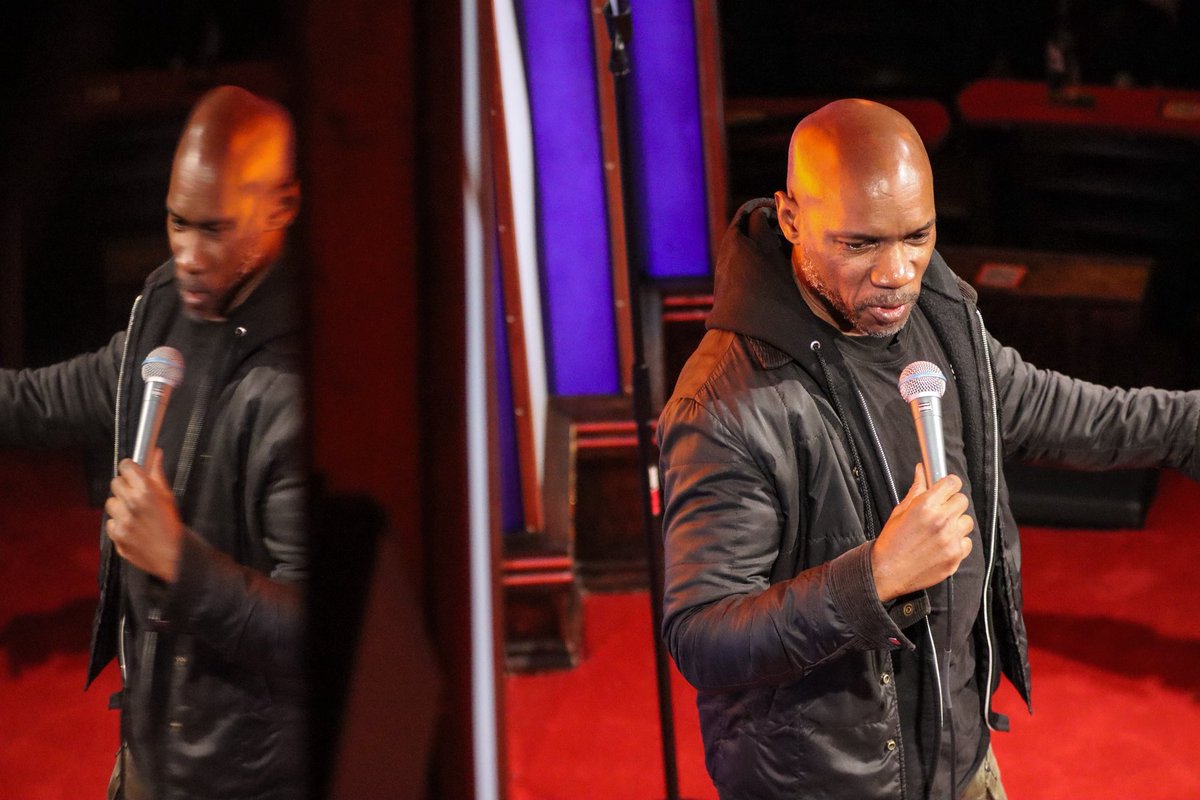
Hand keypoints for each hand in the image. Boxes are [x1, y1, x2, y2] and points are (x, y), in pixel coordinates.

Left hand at [105, 449, 183, 582]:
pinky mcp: (116, 536)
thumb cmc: (172, 526)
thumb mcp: (168, 497)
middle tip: (135, 493)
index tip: (132, 470)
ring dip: (120, 505)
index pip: (126, 467)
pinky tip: (132, 527)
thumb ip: (157, 474)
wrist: (173, 555)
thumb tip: (155, 453)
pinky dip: (118, 523)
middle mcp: (131, 505)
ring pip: (111, 503)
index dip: (130, 467)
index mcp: (146, 492)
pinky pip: (110, 523)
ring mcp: (121, 522)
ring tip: (134, 513)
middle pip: (115, 482)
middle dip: (125, 486)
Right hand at [870, 463, 972, 601]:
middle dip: (952, 503)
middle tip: (940, 511)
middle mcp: (941, 521)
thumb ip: (916, 490)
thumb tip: (922, 471)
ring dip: (957, 523)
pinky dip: (958, 542)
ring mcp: (951, 540)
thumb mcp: (900, 511)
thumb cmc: (891, 542)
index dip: (949, 485)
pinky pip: (967, 542)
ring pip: (967, 521)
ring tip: (940, 530)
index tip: (946, 489)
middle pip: (962, 500)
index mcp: (926, 506)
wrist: (887, 572)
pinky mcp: (956, 556)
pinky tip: (942, 544)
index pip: (953, 483)